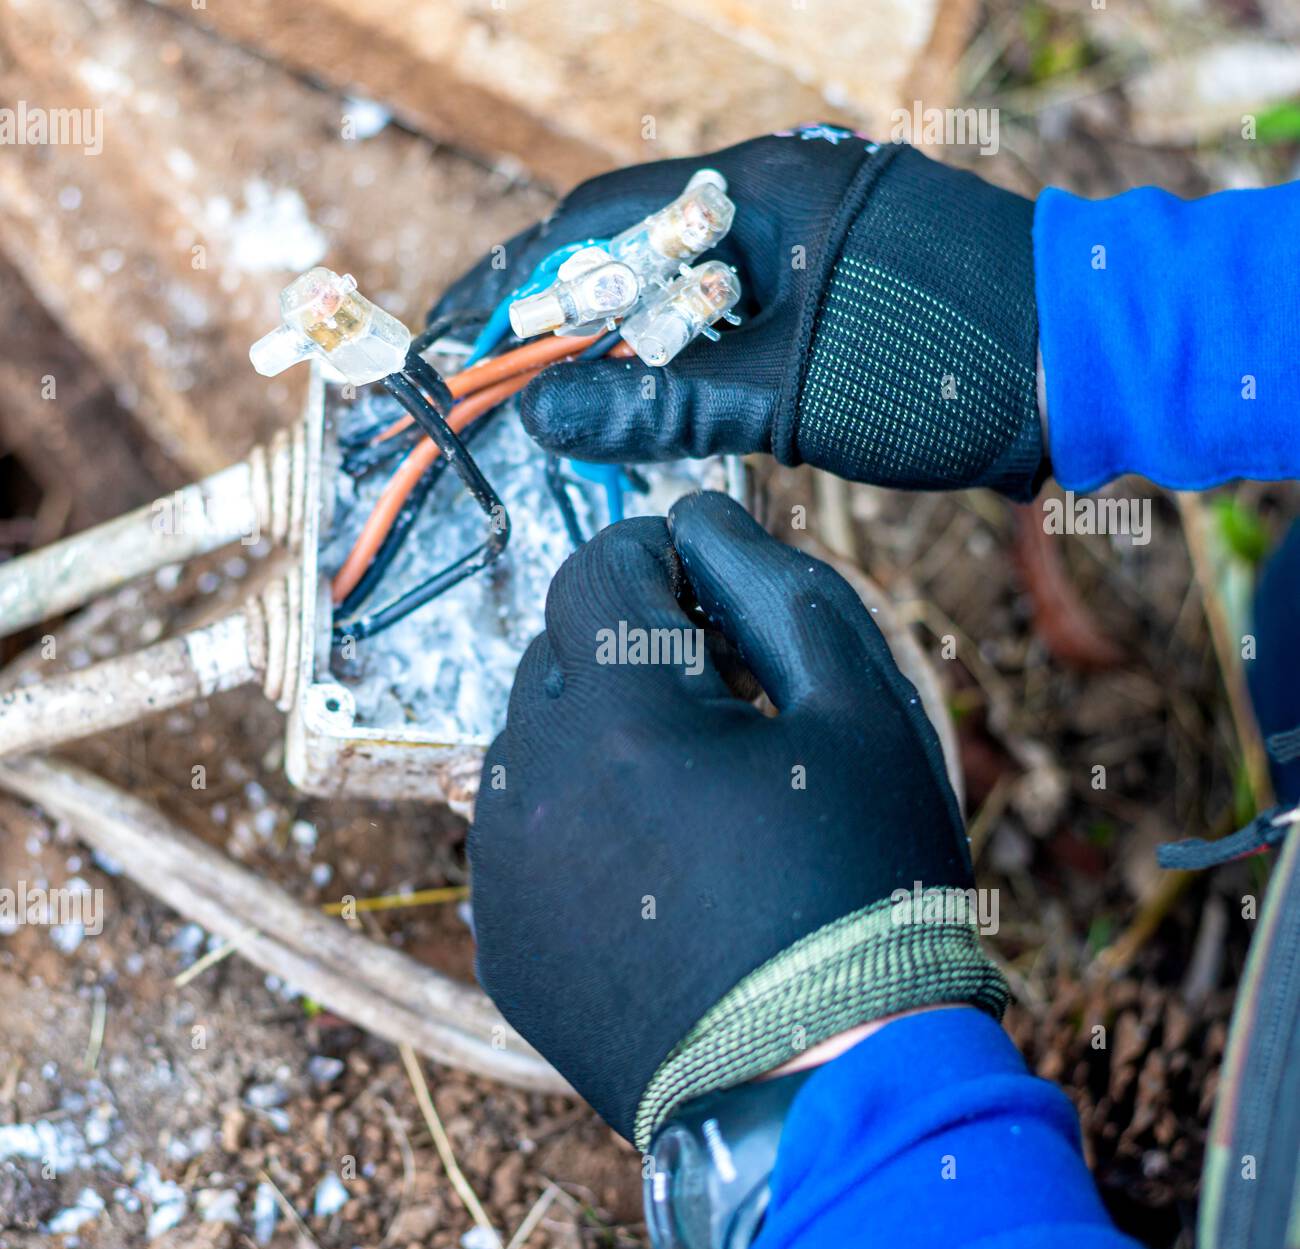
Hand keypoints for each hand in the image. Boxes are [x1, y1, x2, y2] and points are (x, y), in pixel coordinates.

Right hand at [434, 126, 1043, 498]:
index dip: (527, 293)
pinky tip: (668, 410)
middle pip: (634, 257)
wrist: (1083, 366)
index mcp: (751, 195)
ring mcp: (808, 245)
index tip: (476, 351)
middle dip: (572, 331)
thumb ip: (662, 401)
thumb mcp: (785, 392)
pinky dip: (693, 364)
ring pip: (684, 295)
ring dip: (632, 355)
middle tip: (522, 400)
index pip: (597, 226)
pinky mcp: (838, 291)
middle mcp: (773, 201)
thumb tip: (547, 412)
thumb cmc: (941, 362)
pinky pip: (737, 319)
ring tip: (581, 418)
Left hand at [469, 492, 1006, 1145]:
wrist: (827, 1083)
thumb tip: (704, 516)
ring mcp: (504, 871)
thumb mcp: (860, 712)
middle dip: (627, 651)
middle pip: (556, 652)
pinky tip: (650, 868)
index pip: (596, 569)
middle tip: (718, 703)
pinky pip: (517, 832)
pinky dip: (572, 820)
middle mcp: (532, 785)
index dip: (657, 559)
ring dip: (597, 735)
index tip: (706, 591)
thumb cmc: (862, 890)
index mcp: (620, 717)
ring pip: (529, 741)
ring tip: (688, 795)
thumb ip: (776, 588)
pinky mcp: (503, 940)